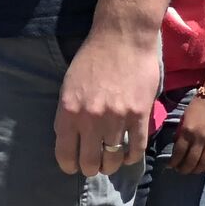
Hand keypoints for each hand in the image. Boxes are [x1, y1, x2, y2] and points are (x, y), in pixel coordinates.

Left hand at [54, 27, 159, 174]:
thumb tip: (75, 137)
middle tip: (96, 166)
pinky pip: (136, 146)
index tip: (74, 168)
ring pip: (113, 157)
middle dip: (92, 168)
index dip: (70, 165)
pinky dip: (132, 156)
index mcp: (68, 110)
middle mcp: (90, 118)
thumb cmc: (93, 57)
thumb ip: (71, 112)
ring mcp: (116, 118)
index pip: (65, 152)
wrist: (122, 38)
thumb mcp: (70, 86)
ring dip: (112, 164)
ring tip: (112, 162)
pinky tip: (129, 156)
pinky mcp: (139, 115)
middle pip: (90, 160)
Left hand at [168, 93, 204, 173]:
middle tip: (180, 170)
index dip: (173, 162)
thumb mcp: (184, 118)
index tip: (171, 166)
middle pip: (191, 161)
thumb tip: (177, 147)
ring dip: (196, 170)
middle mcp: (200, 138)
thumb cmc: (197, 106)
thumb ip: (180, 133)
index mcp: (187, 131)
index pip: (178, 153)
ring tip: (192, 170)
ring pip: (204, 163)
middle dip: (184, 169)